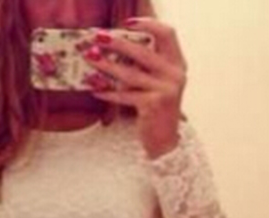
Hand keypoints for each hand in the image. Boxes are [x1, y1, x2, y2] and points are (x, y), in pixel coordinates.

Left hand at [84, 17, 187, 157]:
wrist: (165, 142)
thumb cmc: (157, 110)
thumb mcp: (158, 84)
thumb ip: (146, 66)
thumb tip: (115, 46)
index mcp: (178, 64)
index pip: (167, 33)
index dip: (148, 24)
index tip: (127, 23)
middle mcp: (175, 75)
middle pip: (143, 51)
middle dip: (118, 42)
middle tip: (98, 38)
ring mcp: (165, 90)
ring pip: (130, 74)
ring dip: (106, 65)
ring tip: (90, 59)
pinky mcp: (153, 105)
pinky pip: (125, 94)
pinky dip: (109, 92)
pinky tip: (96, 90)